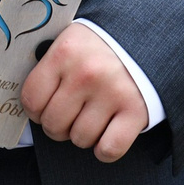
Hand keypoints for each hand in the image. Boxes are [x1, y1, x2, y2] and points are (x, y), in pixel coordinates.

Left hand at [20, 22, 147, 162]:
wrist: (152, 34)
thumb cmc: (104, 43)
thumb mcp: (73, 39)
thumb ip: (51, 64)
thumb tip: (31, 100)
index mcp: (65, 52)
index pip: (31, 99)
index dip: (35, 110)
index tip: (44, 108)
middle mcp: (86, 74)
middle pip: (53, 124)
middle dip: (58, 126)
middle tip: (70, 115)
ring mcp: (112, 93)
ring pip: (80, 139)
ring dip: (83, 135)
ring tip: (92, 118)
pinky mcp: (136, 111)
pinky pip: (109, 149)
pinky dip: (105, 149)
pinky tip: (107, 134)